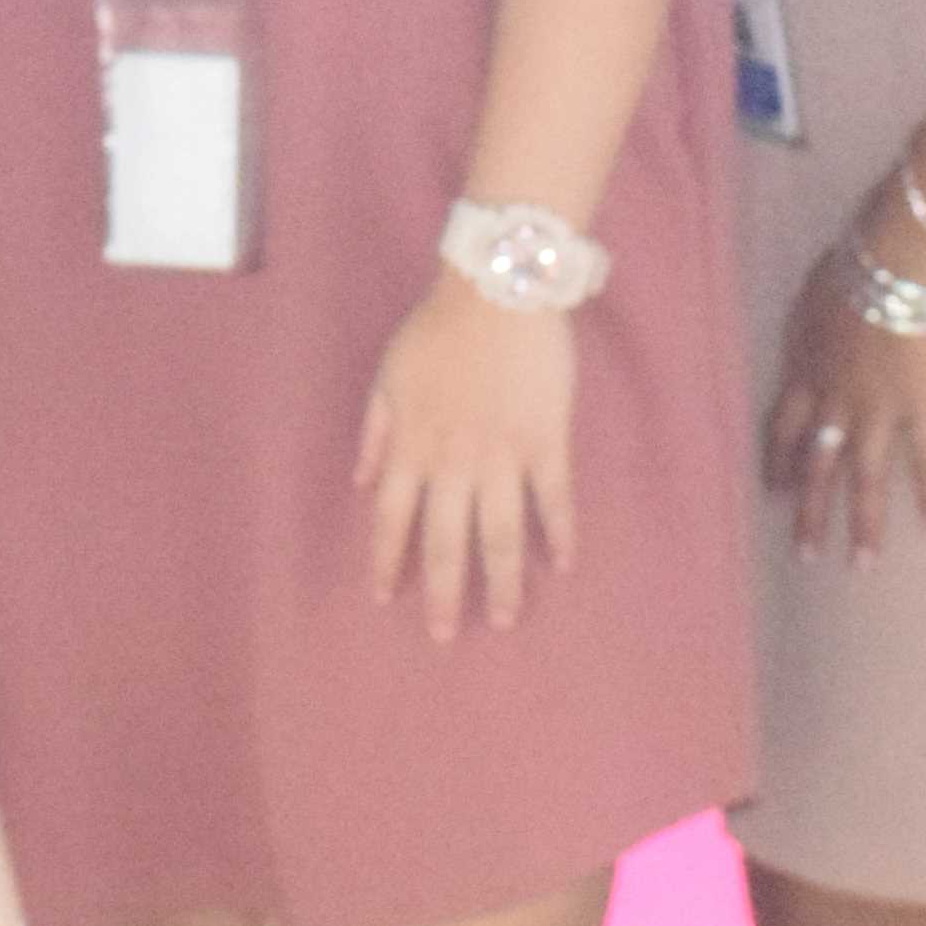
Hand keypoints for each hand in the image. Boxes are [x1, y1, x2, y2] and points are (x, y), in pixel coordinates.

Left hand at [357, 273, 579, 639]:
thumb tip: (360, 483)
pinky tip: (565, 563)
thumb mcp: (387, 376)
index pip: (391, 518)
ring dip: (503, 581)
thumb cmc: (438, 328)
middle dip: (444, 593)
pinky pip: (554, 497)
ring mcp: (503, 454)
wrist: (497, 290)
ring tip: (505, 618)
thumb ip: (374, 432)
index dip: (387, 560)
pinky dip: (560, 531)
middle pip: (447, 541)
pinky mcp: (546, 440)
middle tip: (444, 636)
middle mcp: (454, 461)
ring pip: (501, 533)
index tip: (384, 598)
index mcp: (412, 445)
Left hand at [763, 253, 925, 562]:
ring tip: (861, 565)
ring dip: (862, 525)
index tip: (772, 490)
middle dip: (809, 513)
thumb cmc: (859, 255)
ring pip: (864, 479)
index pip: (782, 426)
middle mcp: (834, 399)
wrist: (900, 255)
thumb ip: (814, 319)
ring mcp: (877, 409)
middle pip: (816, 466)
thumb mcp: (817, 288)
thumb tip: (817, 325)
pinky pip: (925, 462)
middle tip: (804, 556)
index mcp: (806, 368)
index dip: (777, 461)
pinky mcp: (921, 409)